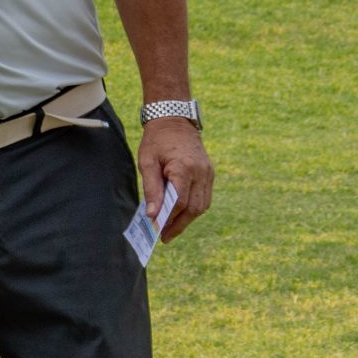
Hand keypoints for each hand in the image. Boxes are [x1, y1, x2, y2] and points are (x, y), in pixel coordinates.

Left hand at [136, 116, 213, 243]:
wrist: (174, 120)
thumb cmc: (157, 141)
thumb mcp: (147, 162)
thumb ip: (152, 189)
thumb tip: (152, 215)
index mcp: (184, 168)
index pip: (180, 202)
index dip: (170, 219)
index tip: (159, 231)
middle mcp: (201, 172)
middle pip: (194, 207)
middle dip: (179, 225)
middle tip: (165, 237)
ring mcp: (208, 173)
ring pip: (202, 205)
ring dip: (188, 219)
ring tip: (172, 228)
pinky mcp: (209, 173)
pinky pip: (205, 197)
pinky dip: (194, 208)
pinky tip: (181, 214)